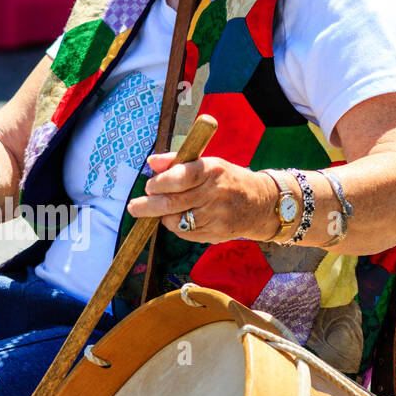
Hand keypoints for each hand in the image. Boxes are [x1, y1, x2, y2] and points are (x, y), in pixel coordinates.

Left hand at [127, 152, 278, 243]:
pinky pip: (185, 233)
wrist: (260, 203)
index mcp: (212, 170)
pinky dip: (175, 226)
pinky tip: (178, 218)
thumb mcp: (208, 163)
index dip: (160, 183)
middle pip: (173, 203)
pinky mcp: (216, 233)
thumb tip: (151, 162)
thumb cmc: (227, 179)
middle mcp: (214, 193)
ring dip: (162, 216)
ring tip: (160, 210)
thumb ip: (176, 161)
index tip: (149, 186)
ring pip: (176, 220)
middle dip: (147, 206)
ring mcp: (216, 216)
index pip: (181, 176)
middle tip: (134, 207)